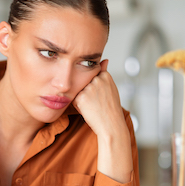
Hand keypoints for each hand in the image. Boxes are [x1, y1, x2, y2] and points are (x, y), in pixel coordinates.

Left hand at [72, 60, 132, 182]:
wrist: (111, 125)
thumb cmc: (111, 108)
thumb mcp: (111, 88)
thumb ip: (104, 73)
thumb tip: (104, 60)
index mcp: (105, 76)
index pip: (91, 75)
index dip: (92, 86)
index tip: (98, 95)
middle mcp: (97, 79)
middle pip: (83, 81)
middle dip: (85, 91)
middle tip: (96, 102)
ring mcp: (89, 88)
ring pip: (77, 89)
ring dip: (81, 97)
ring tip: (92, 106)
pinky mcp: (80, 97)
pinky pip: (74, 99)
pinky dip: (78, 105)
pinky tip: (88, 110)